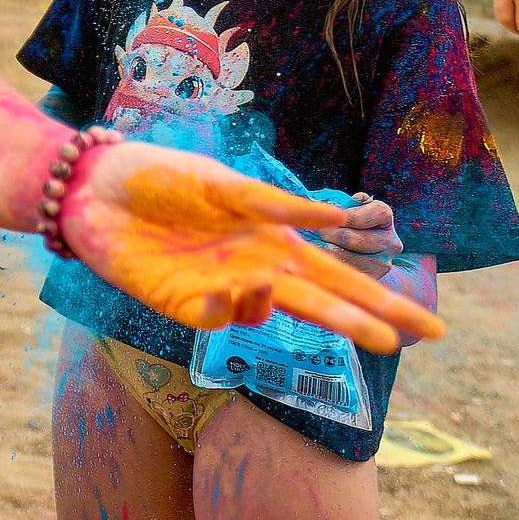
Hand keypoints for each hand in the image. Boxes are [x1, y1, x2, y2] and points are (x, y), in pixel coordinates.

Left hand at [61, 144, 442, 353]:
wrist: (90, 183)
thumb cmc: (157, 175)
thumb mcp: (222, 183)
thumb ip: (276, 204)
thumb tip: (341, 218)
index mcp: (270, 240)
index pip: (337, 276)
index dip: (380, 300)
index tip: (428, 327)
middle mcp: (252, 270)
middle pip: (317, 305)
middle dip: (356, 323)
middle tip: (395, 344)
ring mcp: (217, 290)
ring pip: (267, 315)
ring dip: (278, 307)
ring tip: (267, 281)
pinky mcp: (177, 303)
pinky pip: (214, 318)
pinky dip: (226, 308)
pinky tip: (227, 288)